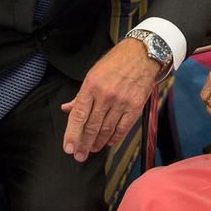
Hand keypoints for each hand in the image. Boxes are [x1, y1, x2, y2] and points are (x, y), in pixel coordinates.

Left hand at [61, 39, 159, 161]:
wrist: (143, 54)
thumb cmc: (117, 61)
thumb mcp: (93, 74)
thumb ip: (80, 95)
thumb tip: (67, 109)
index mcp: (92, 86)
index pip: (78, 115)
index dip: (72, 134)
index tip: (68, 147)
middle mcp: (106, 95)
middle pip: (91, 126)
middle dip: (84, 144)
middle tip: (79, 155)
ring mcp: (121, 102)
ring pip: (106, 130)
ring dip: (98, 143)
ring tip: (92, 150)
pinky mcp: (135, 106)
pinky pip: (123, 128)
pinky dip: (114, 138)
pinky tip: (108, 142)